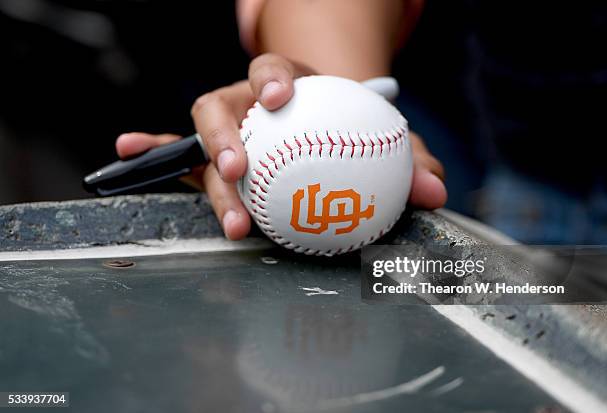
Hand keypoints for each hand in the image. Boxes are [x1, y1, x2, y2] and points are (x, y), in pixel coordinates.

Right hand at [115, 54, 446, 239]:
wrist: (325, 125)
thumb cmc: (351, 130)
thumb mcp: (382, 142)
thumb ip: (408, 161)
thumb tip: (436, 191)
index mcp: (286, 85)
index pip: (272, 72)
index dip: (269, 81)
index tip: (277, 99)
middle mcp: (246, 102)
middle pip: (220, 106)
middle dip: (223, 135)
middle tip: (240, 169)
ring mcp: (225, 127)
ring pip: (198, 137)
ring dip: (200, 168)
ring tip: (226, 211)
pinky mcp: (210, 152)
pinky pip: (174, 150)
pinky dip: (149, 150)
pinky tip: (124, 153)